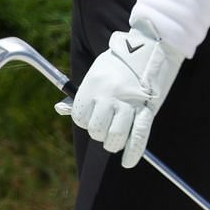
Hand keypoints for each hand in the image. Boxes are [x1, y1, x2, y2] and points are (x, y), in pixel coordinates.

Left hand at [60, 16, 183, 167]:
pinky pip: (138, 137)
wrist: (149, 46)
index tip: (93, 116)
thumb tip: (60, 109)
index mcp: (92, 86)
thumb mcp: (95, 73)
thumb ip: (82, 94)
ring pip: (115, 137)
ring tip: (115, 139)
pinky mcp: (147, 108)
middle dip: (99, 133)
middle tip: (106, 126)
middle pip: (96, 130)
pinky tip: (127, 162)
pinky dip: (133, 153)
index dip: (85, 122)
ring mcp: (128, 103)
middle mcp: (108, 95)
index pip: (80, 119)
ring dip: (113, 143)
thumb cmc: (118, 63)